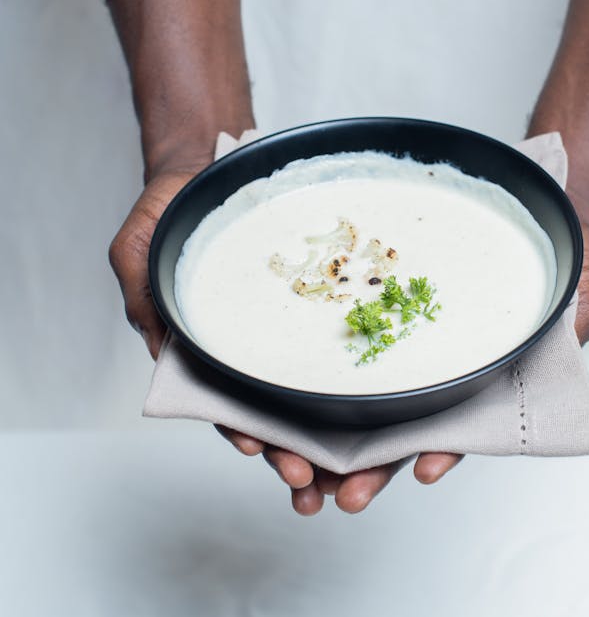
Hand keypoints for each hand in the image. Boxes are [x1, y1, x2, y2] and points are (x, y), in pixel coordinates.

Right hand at [109, 168, 462, 515]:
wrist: (216, 165)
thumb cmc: (175, 210)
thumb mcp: (142, 252)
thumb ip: (147, 303)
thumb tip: (164, 357)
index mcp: (214, 350)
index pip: (229, 403)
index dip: (247, 431)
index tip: (265, 451)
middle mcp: (258, 347)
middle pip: (280, 412)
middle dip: (296, 453)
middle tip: (317, 486)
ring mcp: (293, 328)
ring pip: (317, 390)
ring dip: (332, 433)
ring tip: (356, 470)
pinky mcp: (326, 301)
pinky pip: (348, 339)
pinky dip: (359, 375)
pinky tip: (384, 401)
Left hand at [217, 206, 588, 516]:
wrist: (530, 208)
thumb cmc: (558, 253)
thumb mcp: (577, 295)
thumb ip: (570, 330)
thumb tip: (569, 343)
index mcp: (483, 378)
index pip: (461, 424)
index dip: (441, 449)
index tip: (425, 471)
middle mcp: (439, 367)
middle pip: (400, 427)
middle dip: (370, 468)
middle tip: (340, 496)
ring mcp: (406, 343)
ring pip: (360, 400)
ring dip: (330, 441)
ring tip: (299, 470)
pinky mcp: (377, 311)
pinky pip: (340, 345)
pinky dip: (312, 380)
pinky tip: (285, 400)